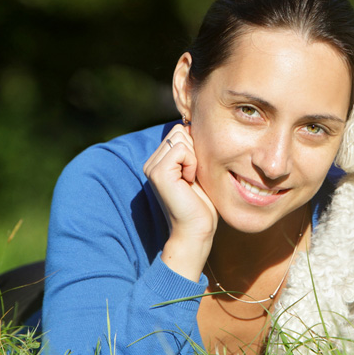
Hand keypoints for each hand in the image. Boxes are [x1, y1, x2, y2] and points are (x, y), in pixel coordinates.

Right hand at [143, 124, 217, 280]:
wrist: (196, 229)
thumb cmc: (202, 202)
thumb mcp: (197, 169)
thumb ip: (191, 148)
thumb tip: (192, 124)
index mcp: (159, 160)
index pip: (180, 131)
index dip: (195, 147)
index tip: (195, 171)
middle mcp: (151, 162)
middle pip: (180, 131)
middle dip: (195, 151)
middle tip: (193, 176)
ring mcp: (152, 167)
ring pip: (181, 138)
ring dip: (194, 158)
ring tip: (190, 180)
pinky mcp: (158, 172)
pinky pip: (181, 149)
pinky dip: (192, 164)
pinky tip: (188, 182)